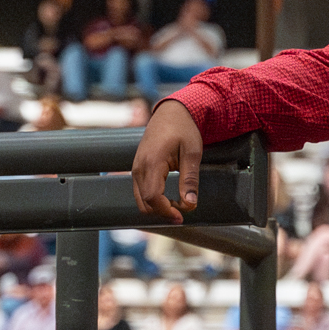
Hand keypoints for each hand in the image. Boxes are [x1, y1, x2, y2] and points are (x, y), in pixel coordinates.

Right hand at [132, 98, 201, 223]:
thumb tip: (190, 204)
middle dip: (163, 212)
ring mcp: (135, 168)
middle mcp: (139, 167)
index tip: (182, 216)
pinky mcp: (137, 169)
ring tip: (178, 203)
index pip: (152, 197)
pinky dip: (153, 200)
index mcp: (152, 162)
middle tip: (184, 210)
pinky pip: (140, 192)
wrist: (171, 113)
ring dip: (158, 207)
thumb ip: (190, 180)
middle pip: (144, 203)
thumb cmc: (183, 129)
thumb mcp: (192, 153)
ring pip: (140, 200)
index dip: (167, 211)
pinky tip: (169, 198)